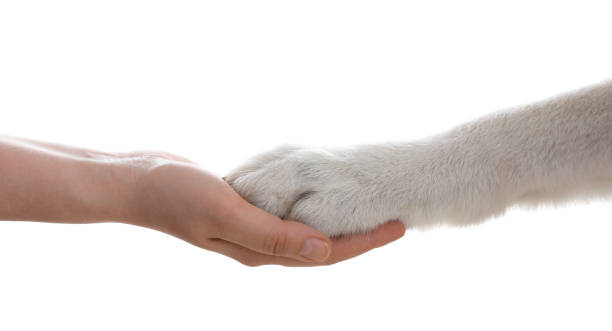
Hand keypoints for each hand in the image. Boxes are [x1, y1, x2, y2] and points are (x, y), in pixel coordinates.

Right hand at [127, 153, 404, 265]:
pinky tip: (323, 194)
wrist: (140, 182)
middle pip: (324, 246)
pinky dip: (312, 205)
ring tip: (368, 209)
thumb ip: (273, 235)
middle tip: (395, 218)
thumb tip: (324, 250)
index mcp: (261, 250)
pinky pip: (289, 210)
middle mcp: (262, 243)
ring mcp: (254, 226)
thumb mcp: (226, 213)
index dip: (364, 242)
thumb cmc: (177, 197)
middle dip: (361, 235)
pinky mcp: (247, 207)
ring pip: (308, 230)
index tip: (398, 227)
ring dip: (339, 221)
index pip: (325, 252)